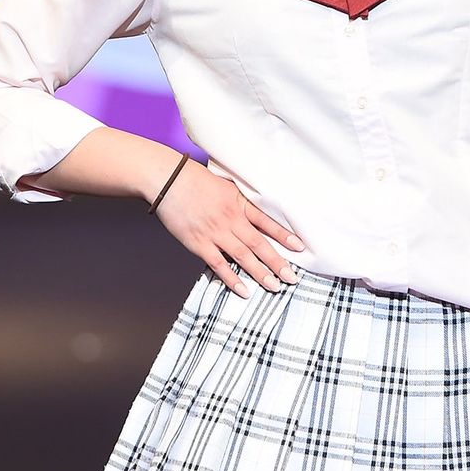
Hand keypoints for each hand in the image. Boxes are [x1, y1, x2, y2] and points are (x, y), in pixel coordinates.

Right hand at [151, 157, 305, 297]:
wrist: (169, 180)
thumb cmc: (197, 181)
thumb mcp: (227, 186)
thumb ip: (242, 201)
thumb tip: (259, 212)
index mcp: (239, 203)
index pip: (267, 221)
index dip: (284, 235)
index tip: (300, 247)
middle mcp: (231, 219)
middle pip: (259, 244)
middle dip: (277, 262)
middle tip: (292, 278)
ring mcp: (215, 232)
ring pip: (243, 256)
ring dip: (260, 273)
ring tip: (275, 286)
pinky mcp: (199, 243)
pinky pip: (219, 264)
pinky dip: (232, 278)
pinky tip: (244, 290)